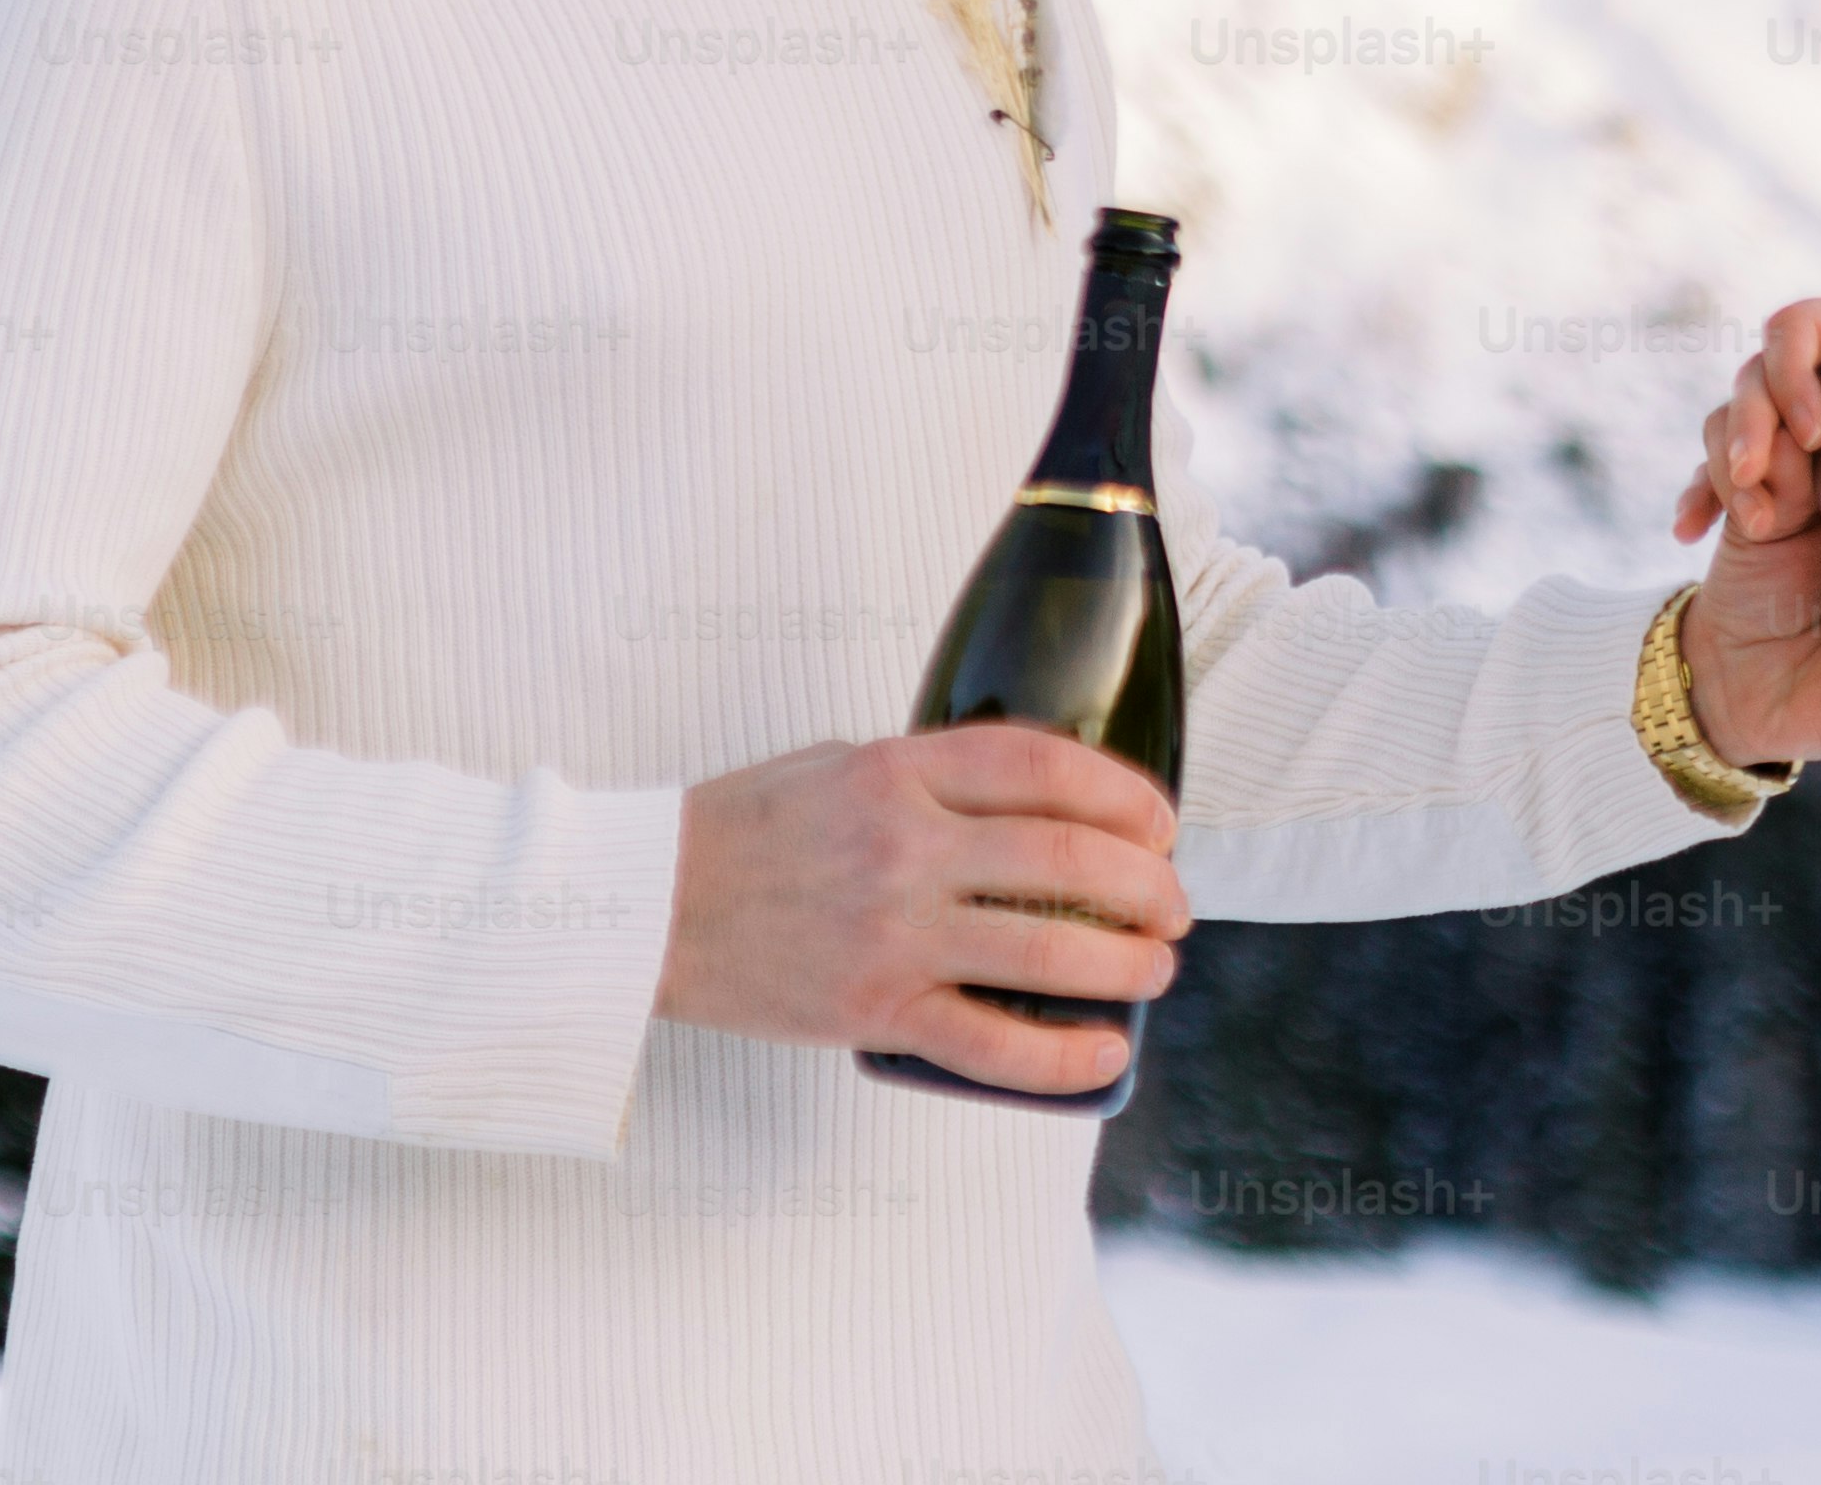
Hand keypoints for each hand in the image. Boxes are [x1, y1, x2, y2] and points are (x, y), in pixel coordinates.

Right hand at [650, 723, 1187, 1096]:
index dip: (1123, 794)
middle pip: (1064, 856)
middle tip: (1174, 905)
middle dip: (1145, 884)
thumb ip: (929, 775)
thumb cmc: (742, 830)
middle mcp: (905, 846)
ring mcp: (892, 932)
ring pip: (1044, 946)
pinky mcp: (873, 1010)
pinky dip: (1057, 1055)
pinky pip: (988, 1041)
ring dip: (1123, 963)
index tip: (1160, 823)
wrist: (647, 908)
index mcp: (899, 771)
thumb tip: (1028, 800)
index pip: (1042, 767)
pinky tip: (1102, 1056)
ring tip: (1155, 971)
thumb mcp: (839, 764)